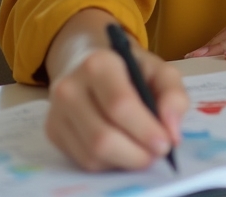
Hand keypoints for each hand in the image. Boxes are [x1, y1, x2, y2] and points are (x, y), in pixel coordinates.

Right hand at [45, 10, 188, 171]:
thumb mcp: (159, 70)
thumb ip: (172, 95)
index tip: (165, 143)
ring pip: (91, 154)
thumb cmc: (130, 68)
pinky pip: (83, 161)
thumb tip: (172, 132)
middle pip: (102, 137)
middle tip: (156, 155)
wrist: (91, 63)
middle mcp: (70, 87)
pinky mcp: (53, 132)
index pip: (120, 105)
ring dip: (124, 161)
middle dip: (135, 153)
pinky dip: (109, 163)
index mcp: (98, 63)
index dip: (145, 129)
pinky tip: (123, 151)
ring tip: (143, 153)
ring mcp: (57, 112)